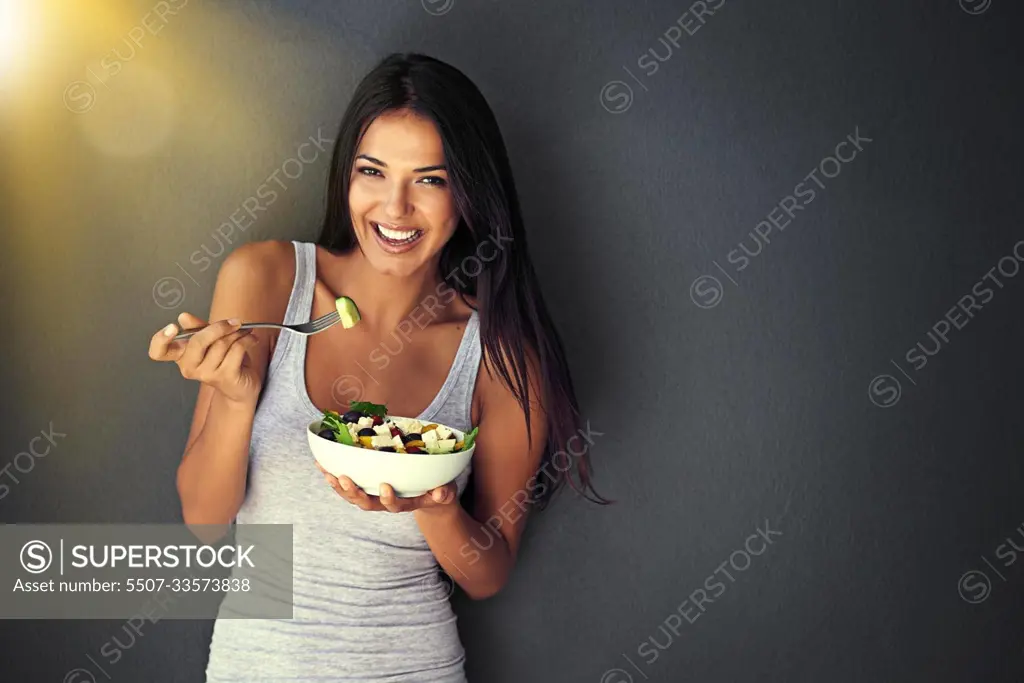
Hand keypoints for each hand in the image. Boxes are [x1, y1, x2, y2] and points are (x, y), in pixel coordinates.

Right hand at [148, 312, 261, 405]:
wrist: (242, 387)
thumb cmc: (225, 361)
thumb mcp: (211, 341)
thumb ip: (198, 328)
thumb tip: (184, 317)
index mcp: (181, 356)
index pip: (158, 351)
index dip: (160, 339)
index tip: (172, 327)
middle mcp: (189, 367)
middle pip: (197, 341)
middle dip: (219, 327)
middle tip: (235, 322)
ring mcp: (206, 374)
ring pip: (221, 344)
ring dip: (237, 334)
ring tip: (245, 332)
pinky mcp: (225, 377)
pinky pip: (236, 350)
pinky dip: (247, 340)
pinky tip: (252, 339)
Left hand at [315, 461, 457, 512]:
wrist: (431, 497)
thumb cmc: (438, 491)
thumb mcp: (445, 492)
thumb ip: (443, 493)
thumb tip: (440, 493)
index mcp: (405, 503)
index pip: (394, 506)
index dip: (388, 499)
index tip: (385, 486)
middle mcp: (385, 503)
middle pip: (366, 503)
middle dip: (354, 492)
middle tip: (344, 478)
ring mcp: (374, 496)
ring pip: (353, 496)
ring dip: (339, 486)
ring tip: (327, 472)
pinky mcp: (367, 488)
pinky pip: (348, 485)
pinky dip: (335, 477)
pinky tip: (323, 465)